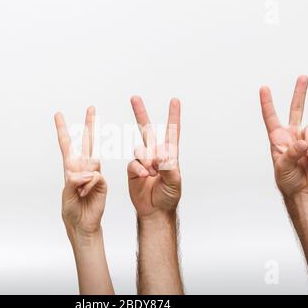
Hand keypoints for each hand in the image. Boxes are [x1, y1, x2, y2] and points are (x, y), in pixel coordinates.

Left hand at [55, 107, 106, 239]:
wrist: (83, 223)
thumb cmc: (72, 210)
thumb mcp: (65, 193)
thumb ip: (74, 180)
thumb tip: (88, 172)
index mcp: (70, 167)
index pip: (67, 144)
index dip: (63, 129)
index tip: (58, 115)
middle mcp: (83, 167)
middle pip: (86, 142)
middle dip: (89, 124)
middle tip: (91, 107)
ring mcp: (94, 174)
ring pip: (92, 160)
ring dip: (83, 177)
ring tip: (80, 192)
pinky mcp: (102, 182)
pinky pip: (96, 176)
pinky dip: (89, 185)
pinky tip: (86, 193)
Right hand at [127, 96, 180, 218]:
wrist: (155, 209)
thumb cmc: (169, 196)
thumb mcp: (175, 182)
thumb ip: (169, 167)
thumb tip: (161, 152)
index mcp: (169, 154)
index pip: (172, 132)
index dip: (173, 116)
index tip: (174, 101)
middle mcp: (155, 154)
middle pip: (146, 130)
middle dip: (140, 113)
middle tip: (134, 97)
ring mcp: (143, 160)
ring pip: (140, 149)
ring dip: (147, 160)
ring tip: (153, 173)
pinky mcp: (133, 168)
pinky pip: (133, 162)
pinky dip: (139, 168)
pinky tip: (144, 176)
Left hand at [260, 76, 307, 198]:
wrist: (303, 191)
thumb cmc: (287, 180)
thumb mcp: (282, 167)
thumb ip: (291, 153)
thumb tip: (302, 142)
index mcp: (277, 138)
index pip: (271, 117)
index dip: (267, 103)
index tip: (264, 87)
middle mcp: (292, 135)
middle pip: (296, 110)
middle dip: (300, 93)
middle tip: (303, 76)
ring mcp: (306, 139)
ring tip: (306, 158)